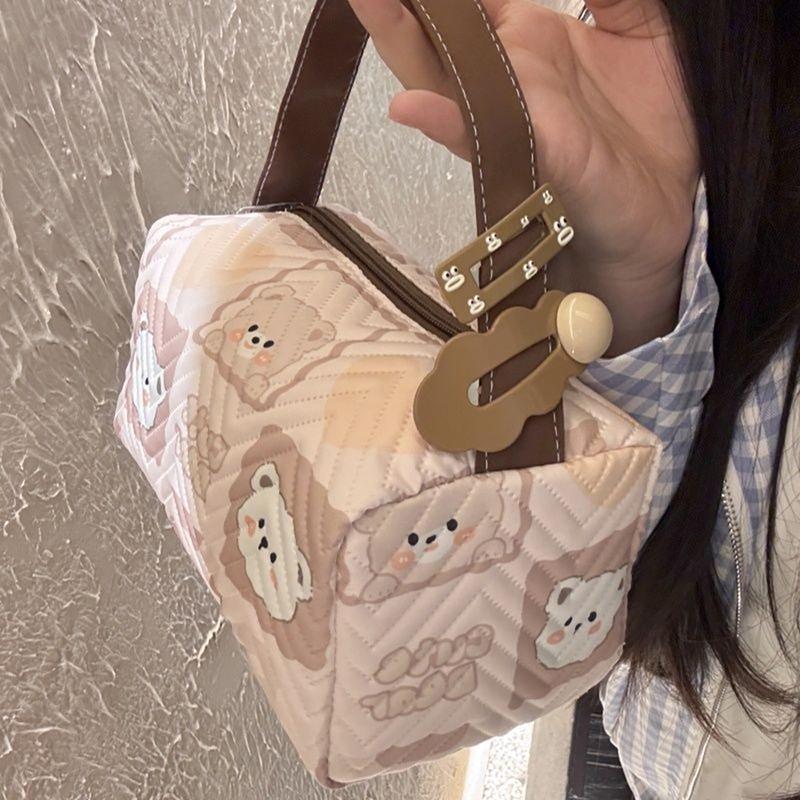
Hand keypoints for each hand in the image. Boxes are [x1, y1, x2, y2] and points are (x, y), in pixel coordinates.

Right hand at [347, 0, 699, 353]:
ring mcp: (515, 121)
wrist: (678, 199)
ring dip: (399, 38)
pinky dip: (448, 124)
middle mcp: (509, 79)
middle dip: (401, 6)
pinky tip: (411, 106)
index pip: (469, 0)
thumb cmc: (662, 119)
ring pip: (441, 78)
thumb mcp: (648, 25)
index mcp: (530, 39)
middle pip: (435, 34)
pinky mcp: (543, 158)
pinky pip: (487, 140)